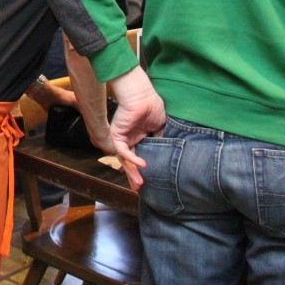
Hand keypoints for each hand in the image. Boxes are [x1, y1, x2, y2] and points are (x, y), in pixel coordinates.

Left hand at [108, 67, 165, 190]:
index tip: (145, 182)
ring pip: (124, 159)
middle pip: (129, 162)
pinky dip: (131, 158)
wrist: (143, 95)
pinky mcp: (117, 134)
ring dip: (131, 171)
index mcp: (138, 138)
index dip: (140, 170)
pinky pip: (122, 150)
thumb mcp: (160, 126)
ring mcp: (122, 137)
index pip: (138, 157)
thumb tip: (167, 152)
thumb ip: (161, 139)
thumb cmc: (152, 106)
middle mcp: (129, 139)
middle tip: (138, 188)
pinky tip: (142, 164)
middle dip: (133, 175)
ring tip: (139, 183)